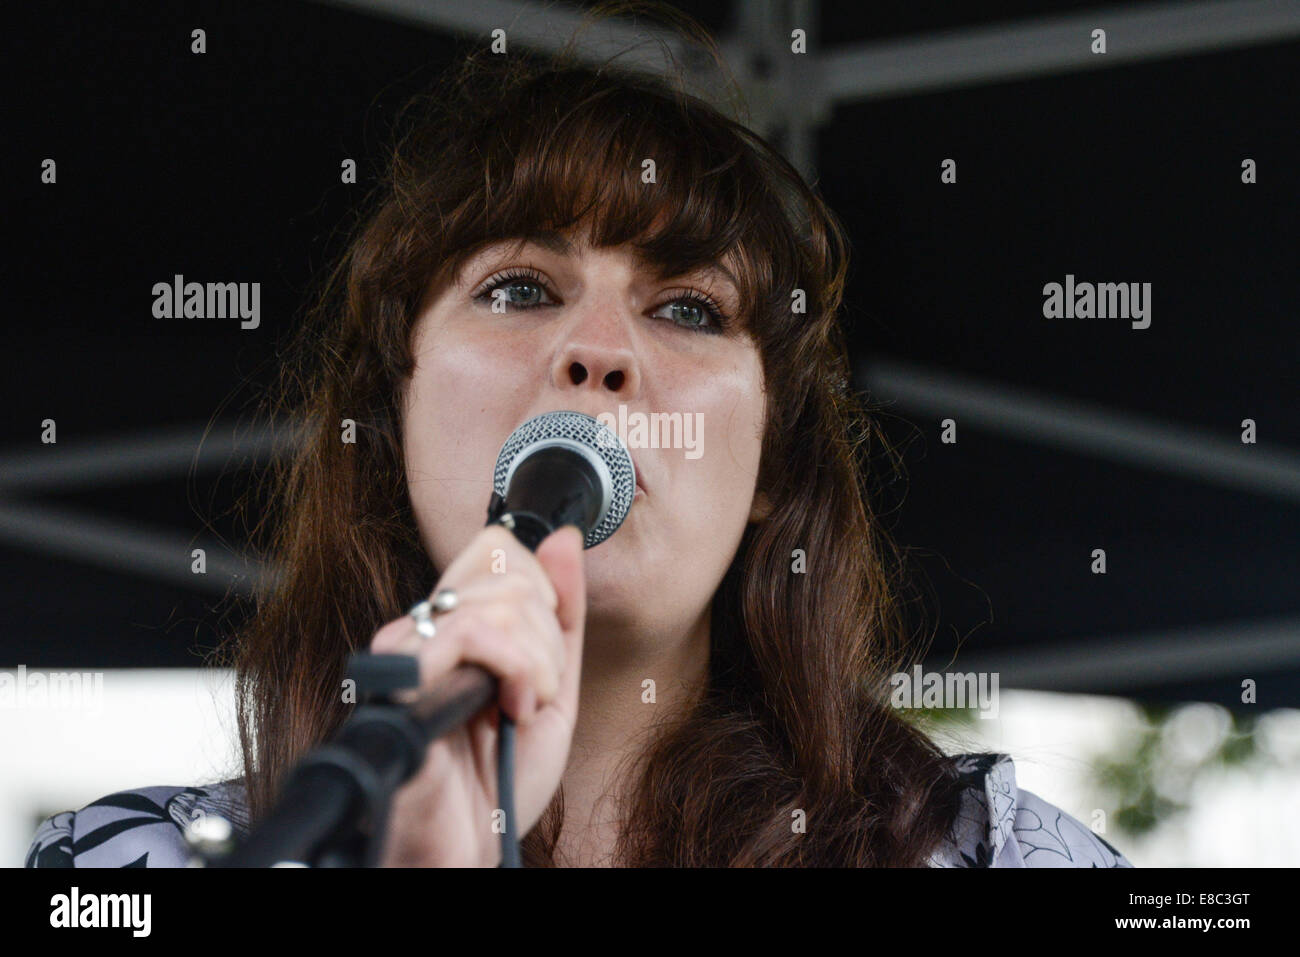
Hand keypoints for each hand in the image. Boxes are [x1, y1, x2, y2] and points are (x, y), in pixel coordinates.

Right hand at [367, 524, 585, 865]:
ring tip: (520, 710)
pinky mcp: (402, 676)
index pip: (497, 547)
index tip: (545, 656)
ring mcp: (408, 649)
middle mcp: (423, 628)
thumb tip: (561, 538)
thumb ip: (562, 615)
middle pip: (506, 565)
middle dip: (547, 636)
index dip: (541, 589)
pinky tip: (507, 711)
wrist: (469, 850)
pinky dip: (517, 670)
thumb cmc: (498, 783)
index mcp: (452, 625)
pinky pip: (474, 630)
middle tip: (534, 693)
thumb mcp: (554, 689)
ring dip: (537, 662)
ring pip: (498, 598)